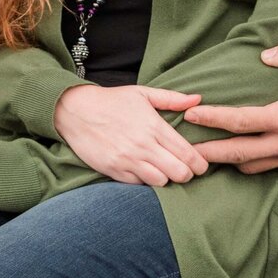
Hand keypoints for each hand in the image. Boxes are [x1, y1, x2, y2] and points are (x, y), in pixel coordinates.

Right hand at [55, 83, 209, 185]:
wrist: (76, 110)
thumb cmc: (112, 101)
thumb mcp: (143, 93)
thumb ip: (172, 99)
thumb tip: (198, 99)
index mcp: (154, 126)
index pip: (187, 153)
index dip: (199, 164)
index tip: (201, 166)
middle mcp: (143, 145)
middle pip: (178, 172)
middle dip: (186, 174)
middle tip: (184, 170)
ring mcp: (127, 160)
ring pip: (160, 182)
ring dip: (166, 179)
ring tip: (164, 171)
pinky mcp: (113, 170)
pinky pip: (138, 184)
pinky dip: (145, 181)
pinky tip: (145, 172)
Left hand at [189, 40, 277, 172]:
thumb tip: (265, 55)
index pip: (242, 121)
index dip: (213, 118)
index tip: (191, 114)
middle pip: (237, 154)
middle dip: (207, 152)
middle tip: (180, 150)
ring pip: (250, 166)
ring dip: (227, 161)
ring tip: (203, 154)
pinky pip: (267, 167)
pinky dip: (248, 163)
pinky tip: (236, 157)